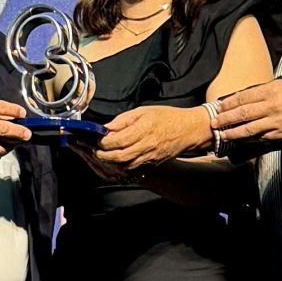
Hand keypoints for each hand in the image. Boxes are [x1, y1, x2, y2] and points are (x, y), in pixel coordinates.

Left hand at [94, 104, 210, 170]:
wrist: (189, 130)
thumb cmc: (167, 117)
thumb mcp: (144, 111)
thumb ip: (123, 120)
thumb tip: (105, 128)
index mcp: (144, 130)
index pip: (118, 140)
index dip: (102, 142)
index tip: (94, 138)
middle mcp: (147, 146)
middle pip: (118, 157)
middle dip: (101, 155)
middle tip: (92, 150)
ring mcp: (150, 158)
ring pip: (123, 166)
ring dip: (108, 163)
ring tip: (99, 155)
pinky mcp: (151, 164)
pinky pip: (132, 169)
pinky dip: (119, 167)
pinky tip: (112, 161)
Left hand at [214, 77, 281, 142]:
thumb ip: (265, 90)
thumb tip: (246, 96)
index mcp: (271, 90)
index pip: (243, 97)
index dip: (228, 103)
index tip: (218, 107)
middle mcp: (272, 106)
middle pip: (243, 113)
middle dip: (225, 119)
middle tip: (214, 123)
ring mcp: (278, 121)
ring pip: (250, 129)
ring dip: (234, 133)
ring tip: (223, 135)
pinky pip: (263, 137)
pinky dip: (251, 139)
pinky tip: (243, 140)